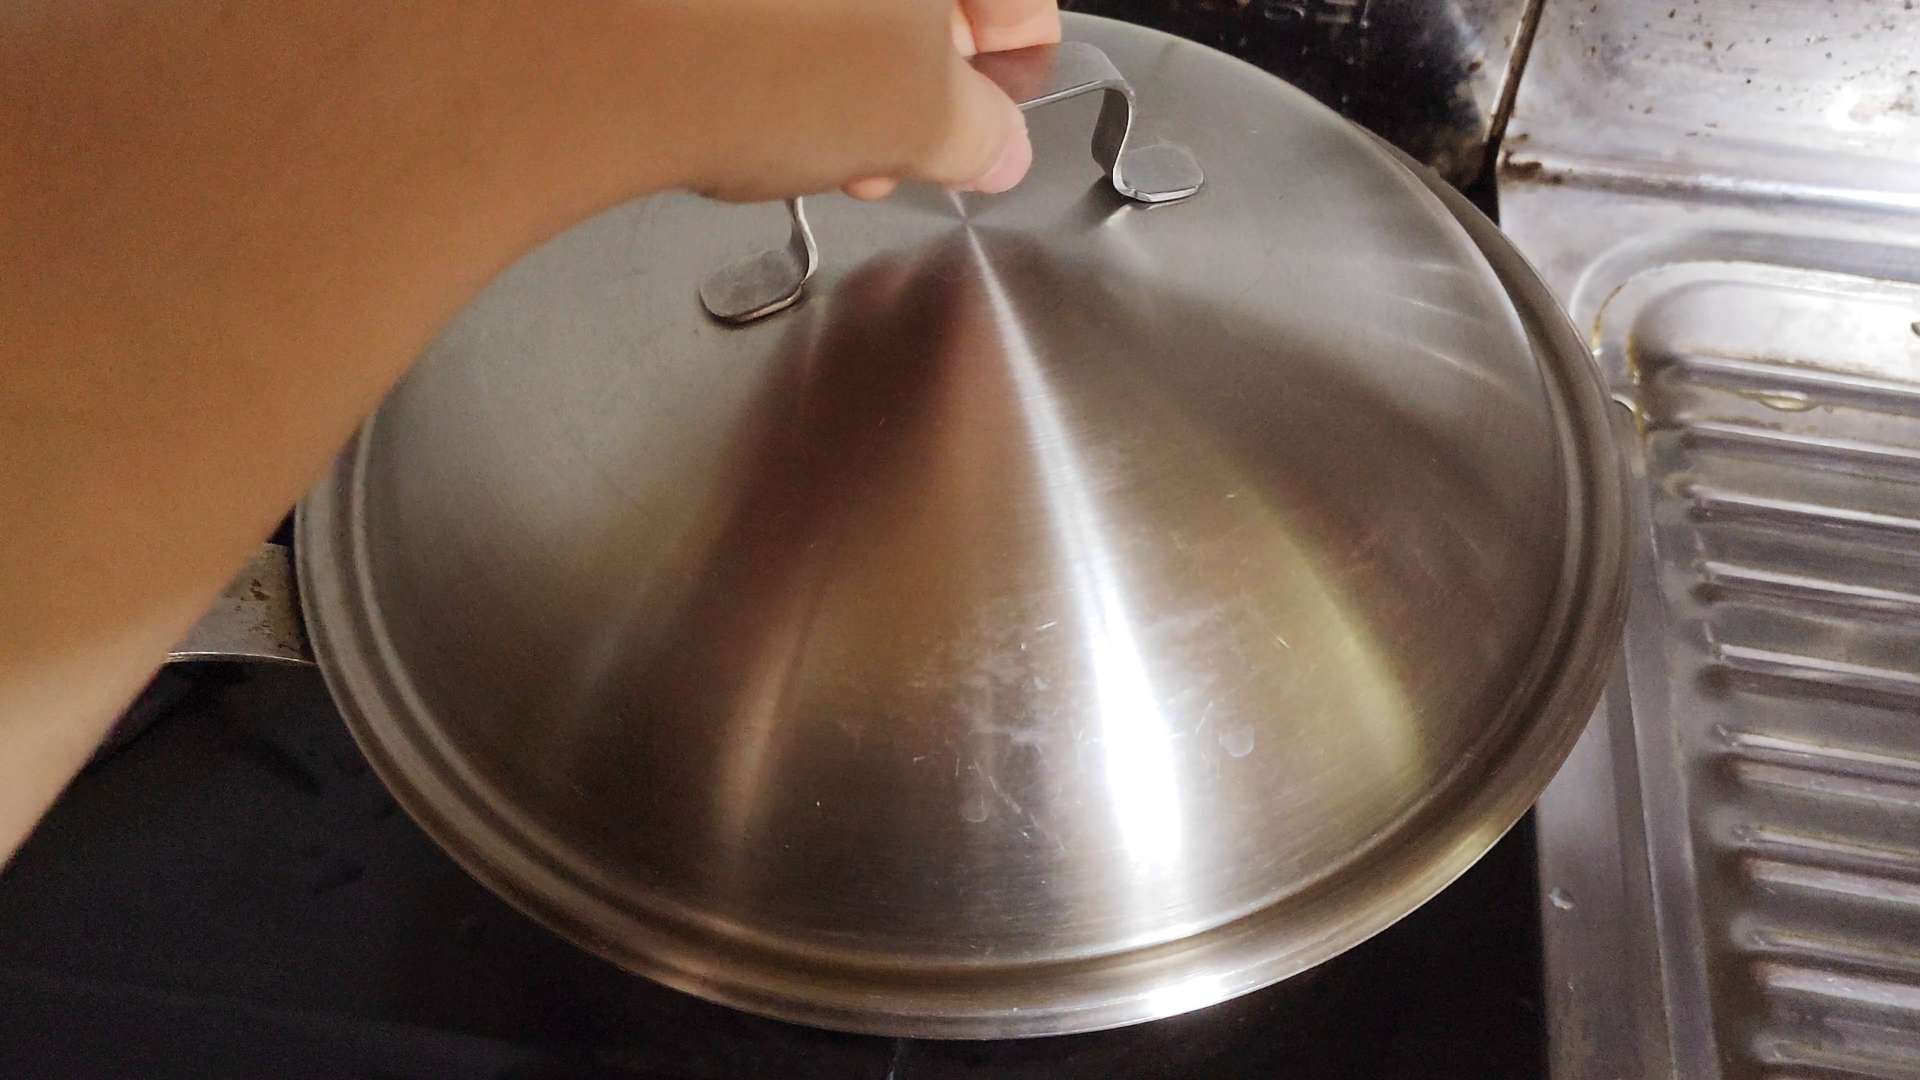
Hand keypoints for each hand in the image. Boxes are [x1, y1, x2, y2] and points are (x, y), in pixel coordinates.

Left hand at [611, 0, 1061, 204]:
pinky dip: (770, 33)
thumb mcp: (915, 123)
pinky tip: (750, 95)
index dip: (1011, 69)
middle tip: (896, 148)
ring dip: (842, 61)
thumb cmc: (766, 60)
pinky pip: (761, 1)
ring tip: (815, 140)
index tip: (986, 127)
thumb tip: (992, 143)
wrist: (593, 46)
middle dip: (915, 74)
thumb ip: (978, 133)